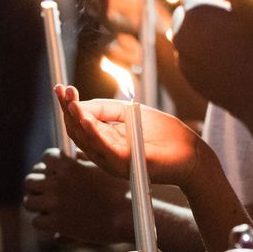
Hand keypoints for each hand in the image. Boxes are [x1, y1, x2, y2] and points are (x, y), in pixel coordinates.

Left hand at [23, 148, 130, 243]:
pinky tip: (52, 222)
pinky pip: (36, 222)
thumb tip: (73, 156)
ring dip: (36, 204)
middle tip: (45, 190)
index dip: (49, 164)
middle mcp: (57, 182)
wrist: (127, 215)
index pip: (46, 157)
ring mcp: (55, 203)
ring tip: (44, 207)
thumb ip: (84, 159)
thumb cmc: (121, 189)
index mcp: (68, 165)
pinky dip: (43, 223)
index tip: (53, 170)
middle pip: (30, 179)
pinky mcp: (57, 224)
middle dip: (37, 184)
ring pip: (28, 202)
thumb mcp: (103, 166)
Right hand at [55, 85, 207, 188]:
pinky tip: (86, 117)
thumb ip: (107, 108)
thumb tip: (81, 103)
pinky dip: (94, 131)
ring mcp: (114, 160)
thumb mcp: (132, 113)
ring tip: (71, 102)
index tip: (61, 88)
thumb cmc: (164, 135)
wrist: (191, 153)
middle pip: (78, 132)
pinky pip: (105, 147)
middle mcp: (105, 152)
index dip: (69, 106)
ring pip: (88, 140)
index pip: (80, 123)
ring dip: (77, 119)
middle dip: (68, 110)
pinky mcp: (126, 163)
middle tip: (63, 91)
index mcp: (106, 141)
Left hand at [172, 0, 252, 125]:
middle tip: (244, 27)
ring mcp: (183, 60)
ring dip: (209, 33)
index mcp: (194, 11)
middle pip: (191, 11)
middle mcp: (181, 34)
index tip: (243, 9)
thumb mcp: (250, 2)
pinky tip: (235, 64)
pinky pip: (194, 57)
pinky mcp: (189, 80)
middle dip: (211, 13)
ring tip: (240, 45)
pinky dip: (208, 55)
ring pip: (192, 34)